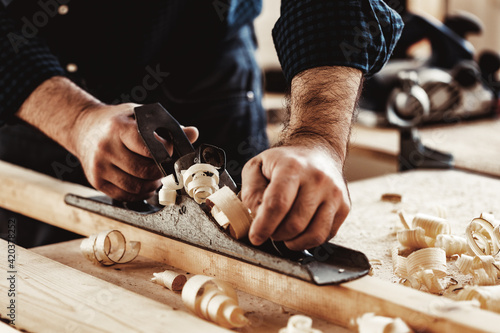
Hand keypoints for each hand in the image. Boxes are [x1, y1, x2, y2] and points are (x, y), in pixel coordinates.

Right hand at [73, 103, 197, 200]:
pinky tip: (144, 184)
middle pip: (144, 170)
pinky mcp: (96, 181)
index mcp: (119, 128)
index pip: (148, 147)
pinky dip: (140, 194)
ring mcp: (99, 167)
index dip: (166, 154)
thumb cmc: (117, 122)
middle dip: (161, 172)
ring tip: (156, 177)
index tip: (172, 154)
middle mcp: (106, 148)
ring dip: (152, 185)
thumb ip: (166, 127)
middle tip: (167, 169)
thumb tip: (192, 133)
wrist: (82, 128)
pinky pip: (125, 195)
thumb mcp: (139, 116)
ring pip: (136, 186)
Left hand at [241, 143, 349, 250]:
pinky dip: (309, 240)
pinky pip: (326, 235)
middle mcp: (318, 179)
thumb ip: (251, 192)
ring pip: (313, 235)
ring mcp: (334, 193)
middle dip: (276, 234)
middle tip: (270, 229)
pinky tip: (300, 230)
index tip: (255, 237)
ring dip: (293, 241)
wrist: (318, 152)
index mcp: (293, 167)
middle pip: (295, 223)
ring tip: (284, 233)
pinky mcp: (344, 206)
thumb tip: (258, 217)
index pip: (278, 204)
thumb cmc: (284, 162)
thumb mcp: (257, 166)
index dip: (264, 226)